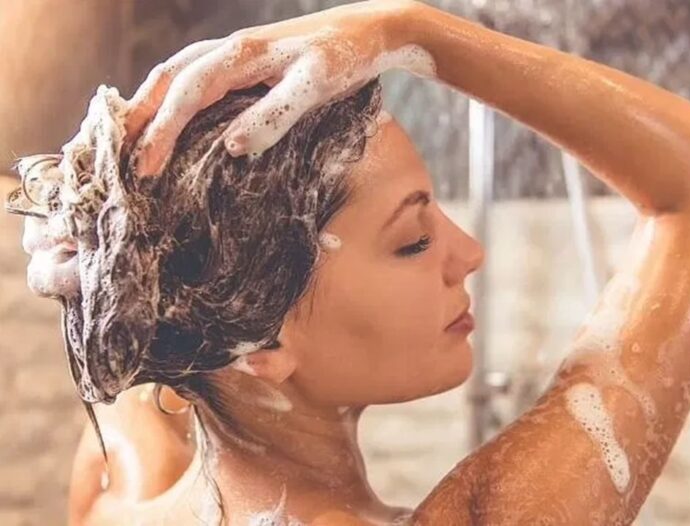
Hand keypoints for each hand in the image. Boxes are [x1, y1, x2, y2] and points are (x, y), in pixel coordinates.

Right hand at [125, 0, 433, 176]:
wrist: (369, 31)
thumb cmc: (344, 59)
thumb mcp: (314, 88)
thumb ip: (275, 115)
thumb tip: (232, 147)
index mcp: (239, 55)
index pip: (186, 95)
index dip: (161, 132)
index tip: (144, 171)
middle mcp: (229, 49)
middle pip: (168, 79)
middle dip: (140, 117)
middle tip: (119, 158)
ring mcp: (236, 52)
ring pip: (177, 73)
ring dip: (151, 104)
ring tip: (132, 137)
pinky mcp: (247, 61)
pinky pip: (197, 75)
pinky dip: (175, 96)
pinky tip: (175, 116)